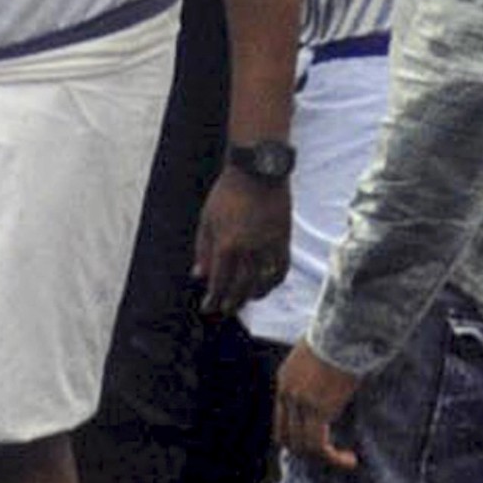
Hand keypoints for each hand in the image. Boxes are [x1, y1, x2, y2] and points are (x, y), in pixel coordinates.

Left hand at [195, 170, 288, 314]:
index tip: (208, 308)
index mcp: (227, 245)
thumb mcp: (207, 220)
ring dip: (252, 296)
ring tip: (244, 301)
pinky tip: (266, 286)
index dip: (213, 299)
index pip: (220, 282)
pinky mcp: (284, 240)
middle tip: (224, 310)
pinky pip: (281, 269)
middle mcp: (249, 250)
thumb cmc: (227, 193)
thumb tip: (198, 276)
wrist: (258, 172)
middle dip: (231, 302)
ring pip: (262, 282)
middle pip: (241, 287)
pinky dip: (273, 282)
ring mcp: (269, 246)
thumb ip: (203, 250)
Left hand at [271, 341, 362, 469]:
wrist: (345, 328)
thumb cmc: (341, 336)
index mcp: (286, 379)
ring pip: (303, 446)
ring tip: (346, 460)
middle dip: (308, 452)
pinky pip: (319, 445)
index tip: (321, 444)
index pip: (281, 420)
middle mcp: (287, 392)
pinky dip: (333, 458)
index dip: (297, 438)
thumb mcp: (321, 356)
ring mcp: (300, 402)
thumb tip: (334, 384)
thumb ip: (319, 374)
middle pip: (287, 437)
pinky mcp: (318, 408)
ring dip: (324, 459)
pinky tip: (350, 459)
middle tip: (332, 456)